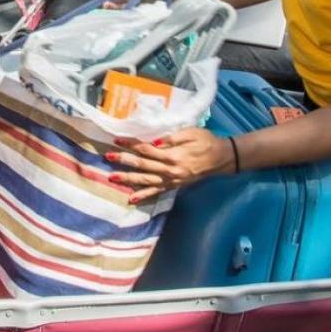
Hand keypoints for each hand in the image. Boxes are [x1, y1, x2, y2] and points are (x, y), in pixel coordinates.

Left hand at [108, 127, 231, 202]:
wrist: (222, 159)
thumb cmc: (207, 141)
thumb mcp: (191, 132)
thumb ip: (172, 137)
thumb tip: (154, 142)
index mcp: (173, 155)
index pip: (146, 149)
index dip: (131, 145)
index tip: (117, 140)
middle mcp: (170, 170)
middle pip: (143, 165)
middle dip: (124, 161)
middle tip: (108, 158)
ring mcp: (172, 180)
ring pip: (146, 180)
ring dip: (128, 179)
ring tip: (112, 178)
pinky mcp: (174, 186)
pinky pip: (157, 192)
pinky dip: (144, 196)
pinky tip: (132, 199)